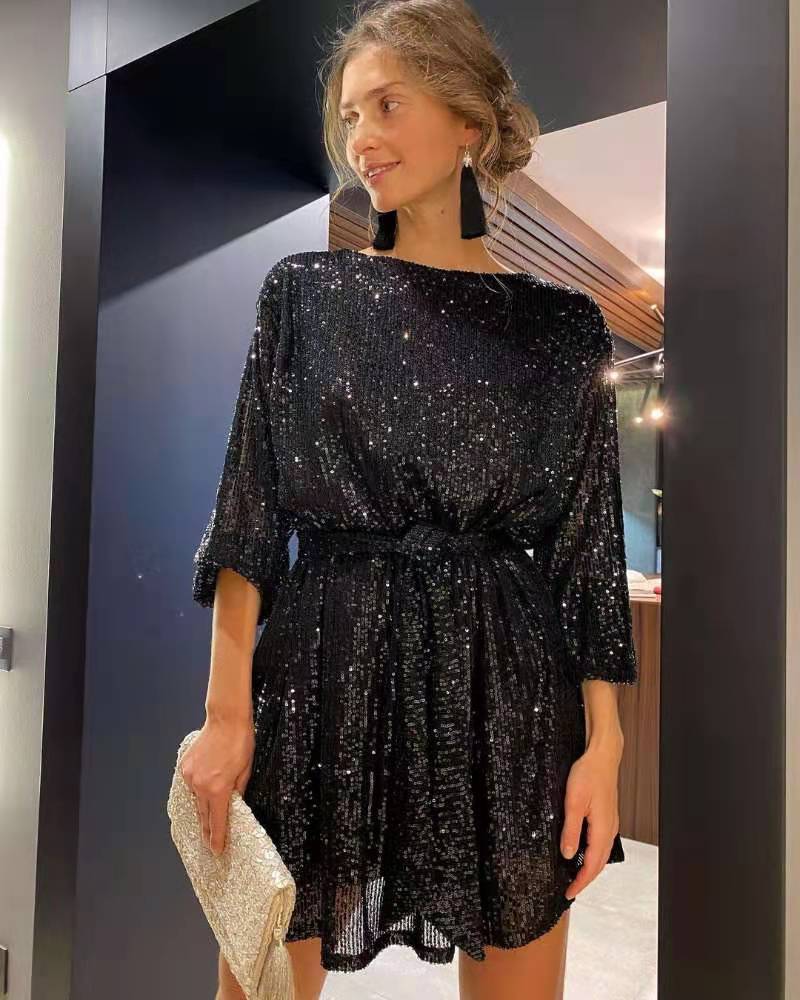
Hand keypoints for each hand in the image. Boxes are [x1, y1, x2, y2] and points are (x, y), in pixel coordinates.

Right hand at [180, 717, 254, 855]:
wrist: (225, 719)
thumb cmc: (240, 742)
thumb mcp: (246, 770)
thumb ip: (238, 791)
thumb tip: (233, 804)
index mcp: (218, 789)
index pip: (218, 821)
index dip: (217, 838)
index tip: (217, 851)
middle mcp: (200, 785)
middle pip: (203, 815)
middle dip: (207, 831)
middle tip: (210, 845)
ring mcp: (190, 776)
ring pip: (196, 799)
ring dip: (203, 809)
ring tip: (207, 822)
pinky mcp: (185, 766)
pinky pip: (192, 784)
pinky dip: (198, 790)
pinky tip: (204, 792)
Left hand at [560, 743, 621, 899]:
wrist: (602, 756)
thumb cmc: (588, 774)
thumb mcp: (574, 803)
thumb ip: (571, 830)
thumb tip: (568, 854)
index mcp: (603, 829)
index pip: (592, 865)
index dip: (581, 881)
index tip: (569, 893)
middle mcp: (610, 829)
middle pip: (599, 863)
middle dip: (585, 878)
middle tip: (570, 888)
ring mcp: (610, 822)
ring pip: (601, 853)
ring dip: (590, 866)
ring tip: (575, 875)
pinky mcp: (606, 815)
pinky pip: (600, 841)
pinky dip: (592, 853)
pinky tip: (582, 851)